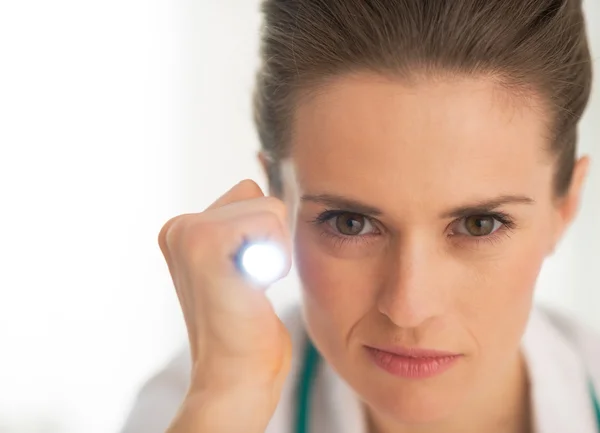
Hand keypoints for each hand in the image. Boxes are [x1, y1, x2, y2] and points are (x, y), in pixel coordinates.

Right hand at [159, 180, 292, 431]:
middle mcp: (179, 226)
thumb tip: (266, 180)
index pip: (250, 196)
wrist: (236, 377)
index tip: (246, 277)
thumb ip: (246, 225)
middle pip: (261, 196)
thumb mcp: (244, 265)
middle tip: (249, 284)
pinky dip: (275, 257)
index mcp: (183, 230)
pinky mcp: (205, 243)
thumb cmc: (248, 328)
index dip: (265, 238)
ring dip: (275, 251)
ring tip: (250, 286)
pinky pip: (270, 221)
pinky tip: (252, 287)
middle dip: (271, 241)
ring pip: (270, 207)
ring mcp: (188, 232)